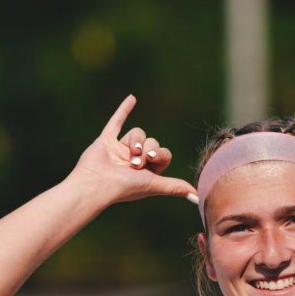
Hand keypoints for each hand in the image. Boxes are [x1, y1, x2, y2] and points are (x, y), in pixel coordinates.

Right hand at [68, 95, 196, 204]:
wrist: (97, 184)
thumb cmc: (125, 187)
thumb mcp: (154, 185)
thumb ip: (175, 187)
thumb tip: (197, 197)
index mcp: (147, 172)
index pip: (163, 153)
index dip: (160, 154)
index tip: (152, 160)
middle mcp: (134, 160)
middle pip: (151, 142)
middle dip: (146, 150)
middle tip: (136, 163)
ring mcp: (119, 150)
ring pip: (137, 133)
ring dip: (134, 142)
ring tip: (128, 155)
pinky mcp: (105, 141)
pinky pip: (116, 122)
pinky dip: (123, 110)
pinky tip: (132, 98)